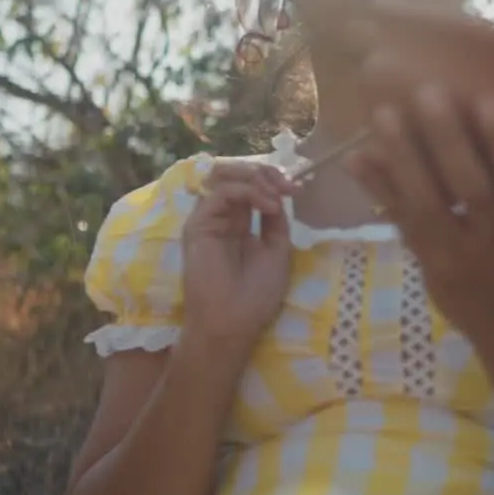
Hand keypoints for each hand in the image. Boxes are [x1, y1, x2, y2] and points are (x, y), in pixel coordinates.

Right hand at [181, 160, 293, 359]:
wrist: (234, 322)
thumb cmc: (256, 294)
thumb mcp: (277, 250)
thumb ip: (274, 220)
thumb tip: (278, 194)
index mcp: (239, 224)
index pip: (249, 186)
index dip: (271, 180)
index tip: (295, 189)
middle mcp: (222, 217)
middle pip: (235, 175)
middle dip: (264, 172)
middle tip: (286, 185)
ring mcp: (208, 219)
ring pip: (224, 177)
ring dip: (255, 178)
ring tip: (275, 194)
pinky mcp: (198, 224)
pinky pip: (221, 193)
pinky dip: (248, 192)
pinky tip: (267, 206)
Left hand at [345, 86, 493, 340]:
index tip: (487, 100)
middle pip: (472, 188)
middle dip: (448, 139)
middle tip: (427, 92)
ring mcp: (461, 255)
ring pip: (429, 204)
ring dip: (404, 157)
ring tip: (384, 114)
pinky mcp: (430, 263)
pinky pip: (402, 223)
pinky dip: (380, 188)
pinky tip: (358, 156)